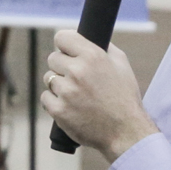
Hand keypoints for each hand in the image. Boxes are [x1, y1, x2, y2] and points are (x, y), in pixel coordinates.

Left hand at [41, 30, 158, 159]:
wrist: (125, 131)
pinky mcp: (59, 110)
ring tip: (76, 94)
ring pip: (49, 79)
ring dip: (58, 85)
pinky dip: (54, 101)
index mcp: (93, 56)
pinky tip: (69, 105)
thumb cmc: (124, 97)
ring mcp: (66, 91)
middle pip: (52, 58)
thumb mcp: (121, 64)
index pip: (62, 37)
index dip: (64, 44)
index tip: (66, 51)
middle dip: (62, 66)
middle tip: (75, 78)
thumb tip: (85, 38)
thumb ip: (102, 47)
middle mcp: (77, 71)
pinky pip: (45, 98)